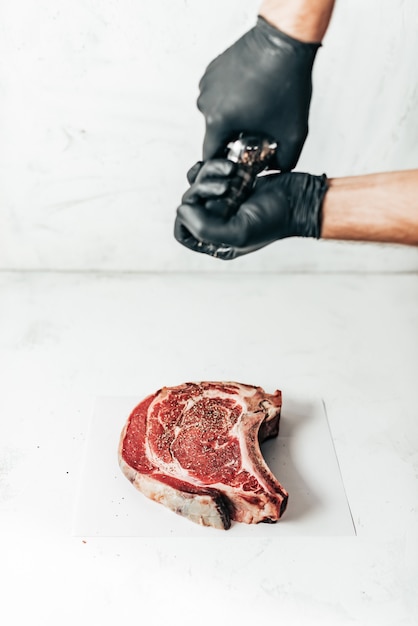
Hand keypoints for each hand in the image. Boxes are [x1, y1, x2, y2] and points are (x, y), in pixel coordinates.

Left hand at [174, 160, 327, 259]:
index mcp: (216, 243)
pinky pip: (209, 172)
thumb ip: (205, 227)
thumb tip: (182, 209)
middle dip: (203, 190)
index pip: (182, 232)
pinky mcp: (231, 184)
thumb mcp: (239, 232)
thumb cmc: (275, 219)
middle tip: (227, 187)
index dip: (187, 216)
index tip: (204, 205)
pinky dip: (215, 166)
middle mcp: (216, 224)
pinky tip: (231, 166)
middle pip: (189, 203)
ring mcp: (223, 203)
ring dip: (210, 174)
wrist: (300, 198)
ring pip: (197, 184)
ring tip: (231, 173)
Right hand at [197, 17, 320, 170]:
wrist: (284, 41)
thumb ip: (285, 160)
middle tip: (257, 130)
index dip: (225, 164)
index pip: (211, 156)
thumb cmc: (286, 81)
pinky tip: (251, 93)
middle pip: (215, 134)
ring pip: (216, 114)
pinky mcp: (212, 70)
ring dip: (233, 117)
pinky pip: (218, 94)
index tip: (238, 162)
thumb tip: (276, 169)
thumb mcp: (292, 131)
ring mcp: (207, 84)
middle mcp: (206, 102)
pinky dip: (232, 97)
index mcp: (218, 120)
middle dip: (234, 138)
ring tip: (256, 109)